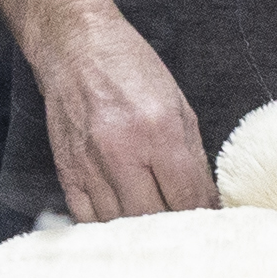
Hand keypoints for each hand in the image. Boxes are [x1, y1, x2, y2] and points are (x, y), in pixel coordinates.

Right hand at [30, 2, 214, 220]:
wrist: (75, 48)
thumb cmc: (130, 69)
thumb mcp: (178, 103)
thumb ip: (193, 156)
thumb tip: (207, 199)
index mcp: (158, 131)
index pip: (188, 197)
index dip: (203, 215)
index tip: (210, 221)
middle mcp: (122, 152)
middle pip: (154, 217)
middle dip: (175, 226)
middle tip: (185, 227)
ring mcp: (90, 165)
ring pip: (121, 224)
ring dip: (142, 229)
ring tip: (156, 225)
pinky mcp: (67, 171)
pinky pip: (88, 218)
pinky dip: (108, 226)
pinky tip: (122, 220)